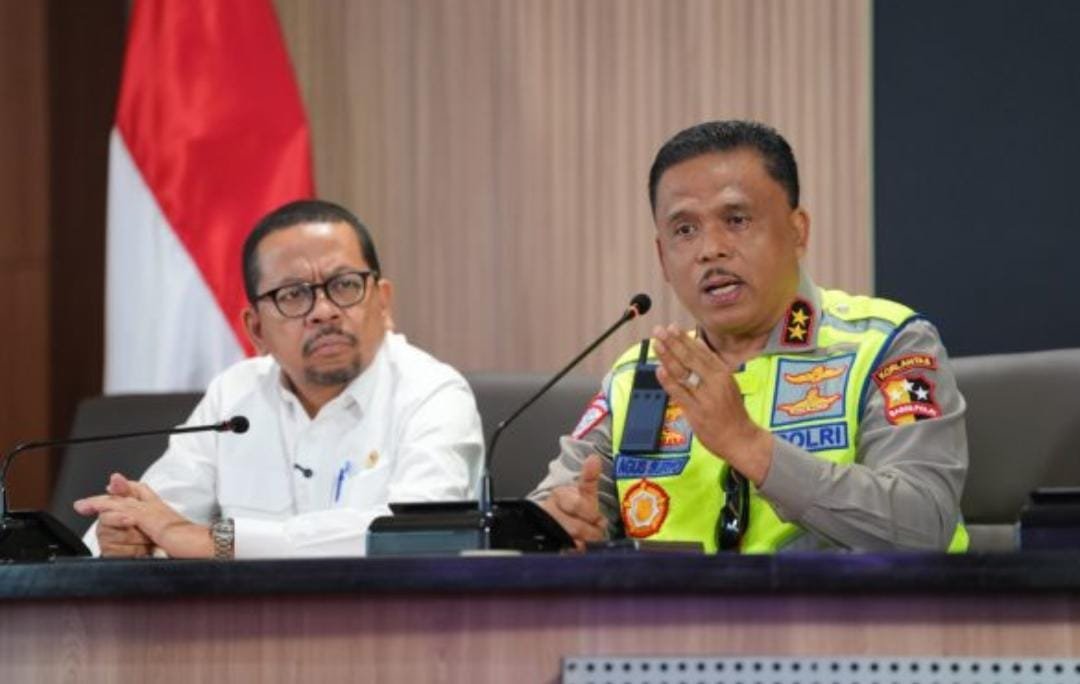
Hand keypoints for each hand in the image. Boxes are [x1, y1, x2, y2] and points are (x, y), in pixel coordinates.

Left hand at [74, 473, 213, 558]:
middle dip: (109, 493)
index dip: (127, 489)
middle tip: (87, 501)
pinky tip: (99, 513)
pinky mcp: (153, 520)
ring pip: (124, 501)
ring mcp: (155, 512)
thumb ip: (163, 540)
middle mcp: (159, 508)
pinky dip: (112, 511)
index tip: (111, 490)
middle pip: (131, 492)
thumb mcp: (175, 542)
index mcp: (164, 513)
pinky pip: (127, 512)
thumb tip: (159, 546)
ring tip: (83, 506)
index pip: (143, 493)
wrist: (209, 547)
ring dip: (101, 502)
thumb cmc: (197, 548)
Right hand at [539, 453, 607, 549]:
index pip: (578, 505)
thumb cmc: (572, 506)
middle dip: (591, 531)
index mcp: (559, 496)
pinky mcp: (548, 545)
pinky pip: (564, 551)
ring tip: (589, 539)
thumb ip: (589, 478)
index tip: (598, 519)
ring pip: (571, 540)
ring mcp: (547, 529)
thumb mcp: (582, 492)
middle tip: (596, 531)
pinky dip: (574, 552)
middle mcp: (550, 512)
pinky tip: (579, 549)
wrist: (556, 520)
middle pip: (576, 527)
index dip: (592, 514)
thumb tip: (594, 459)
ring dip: (584, 542)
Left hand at [652, 325, 773, 484]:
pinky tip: (659, 370)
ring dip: (667, 357)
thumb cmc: (732, 411)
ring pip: (683, 374)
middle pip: (690, 359)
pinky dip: (668, 382)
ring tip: (656, 344)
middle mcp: (715, 383)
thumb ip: (712, 365)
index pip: (701, 352)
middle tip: (659, 331)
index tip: (672, 328)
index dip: (685, 339)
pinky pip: (679, 394)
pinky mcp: (696, 412)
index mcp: (723, 374)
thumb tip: (698, 344)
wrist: (740, 438)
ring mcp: (705, 397)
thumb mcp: (728, 383)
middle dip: (673, 343)